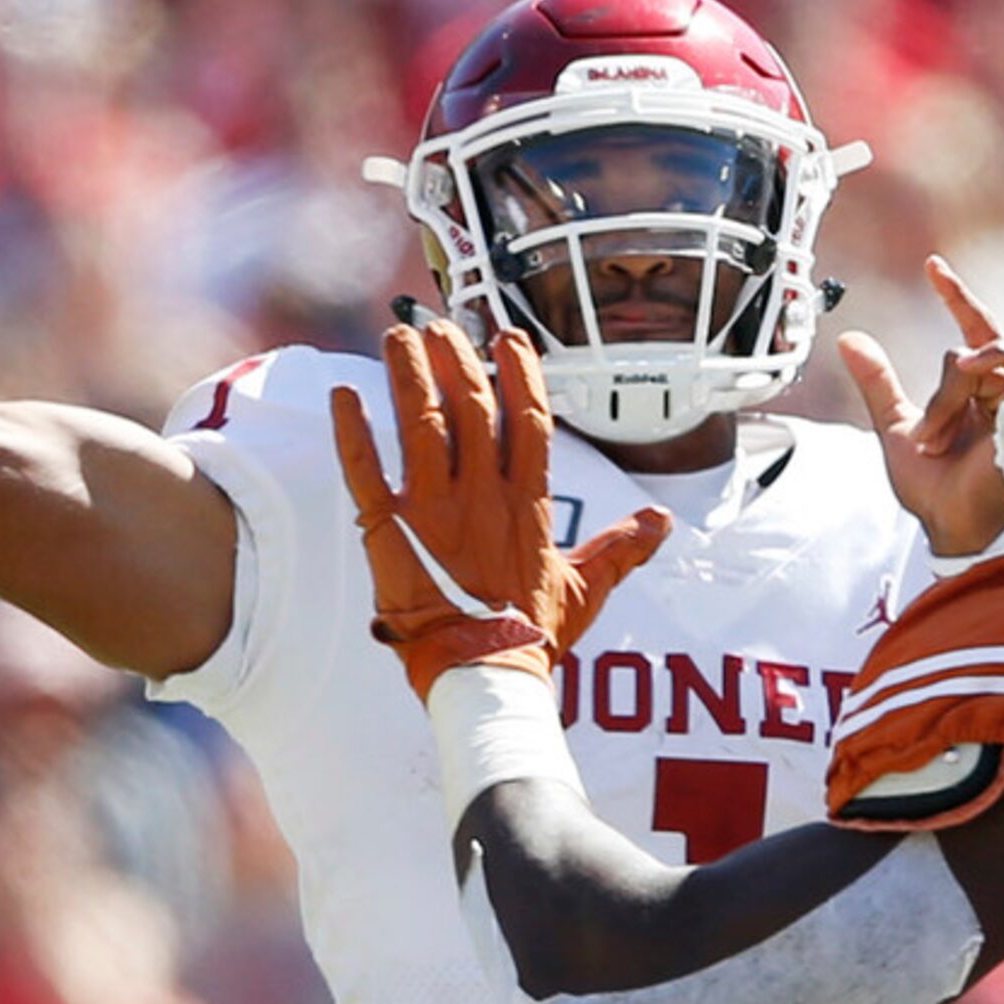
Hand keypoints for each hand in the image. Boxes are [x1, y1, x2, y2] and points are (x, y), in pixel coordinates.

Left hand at [330, 321, 671, 699]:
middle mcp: (481, 495)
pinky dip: (351, 431)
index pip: (528, 421)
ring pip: (421, 424)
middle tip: (442, 326)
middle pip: (471, 408)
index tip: (509, 337)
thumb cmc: (534, 635)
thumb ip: (622, 548)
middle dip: (457, 361)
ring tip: (398, 337)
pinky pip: (365, 470)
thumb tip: (661, 520)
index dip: (520, 375)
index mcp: (529, 503)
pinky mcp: (388, 530)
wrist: (485, 677)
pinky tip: (342, 394)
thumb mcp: (586, 587)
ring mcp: (433, 509)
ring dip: (409, 376)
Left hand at [837, 255, 1003, 557]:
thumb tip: (850, 341)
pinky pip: (999, 384)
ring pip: (985, 363)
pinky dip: (960, 404)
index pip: (978, 329)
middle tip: (930, 427)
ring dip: (949, 399)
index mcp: (982, 391)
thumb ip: (878, 381)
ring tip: (936, 439)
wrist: (948, 525)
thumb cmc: (932, 487)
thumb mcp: (897, 425)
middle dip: (951, 377)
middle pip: (980, 347)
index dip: (957, 295)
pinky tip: (950, 434)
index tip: (932, 265)